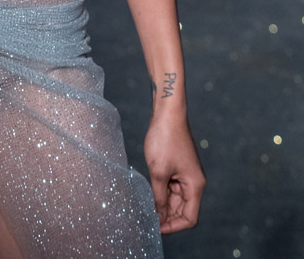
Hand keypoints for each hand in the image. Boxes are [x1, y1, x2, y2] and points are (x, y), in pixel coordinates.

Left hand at [144, 113, 205, 233]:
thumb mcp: (158, 172)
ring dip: (163, 203)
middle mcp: (194, 181)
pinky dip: (162, 191)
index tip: (156, 227)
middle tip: (148, 218)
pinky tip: (149, 191)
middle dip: (167, 216)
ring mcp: (186, 173)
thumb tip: (159, 215)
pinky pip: (172, 186)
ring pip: (176, 198)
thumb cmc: (164, 139)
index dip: (173, 226)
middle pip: (183, 209)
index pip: (189, 218)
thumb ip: (159, 197)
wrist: (167, 113)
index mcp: (195, 185)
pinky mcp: (178, 166)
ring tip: (146, 204)